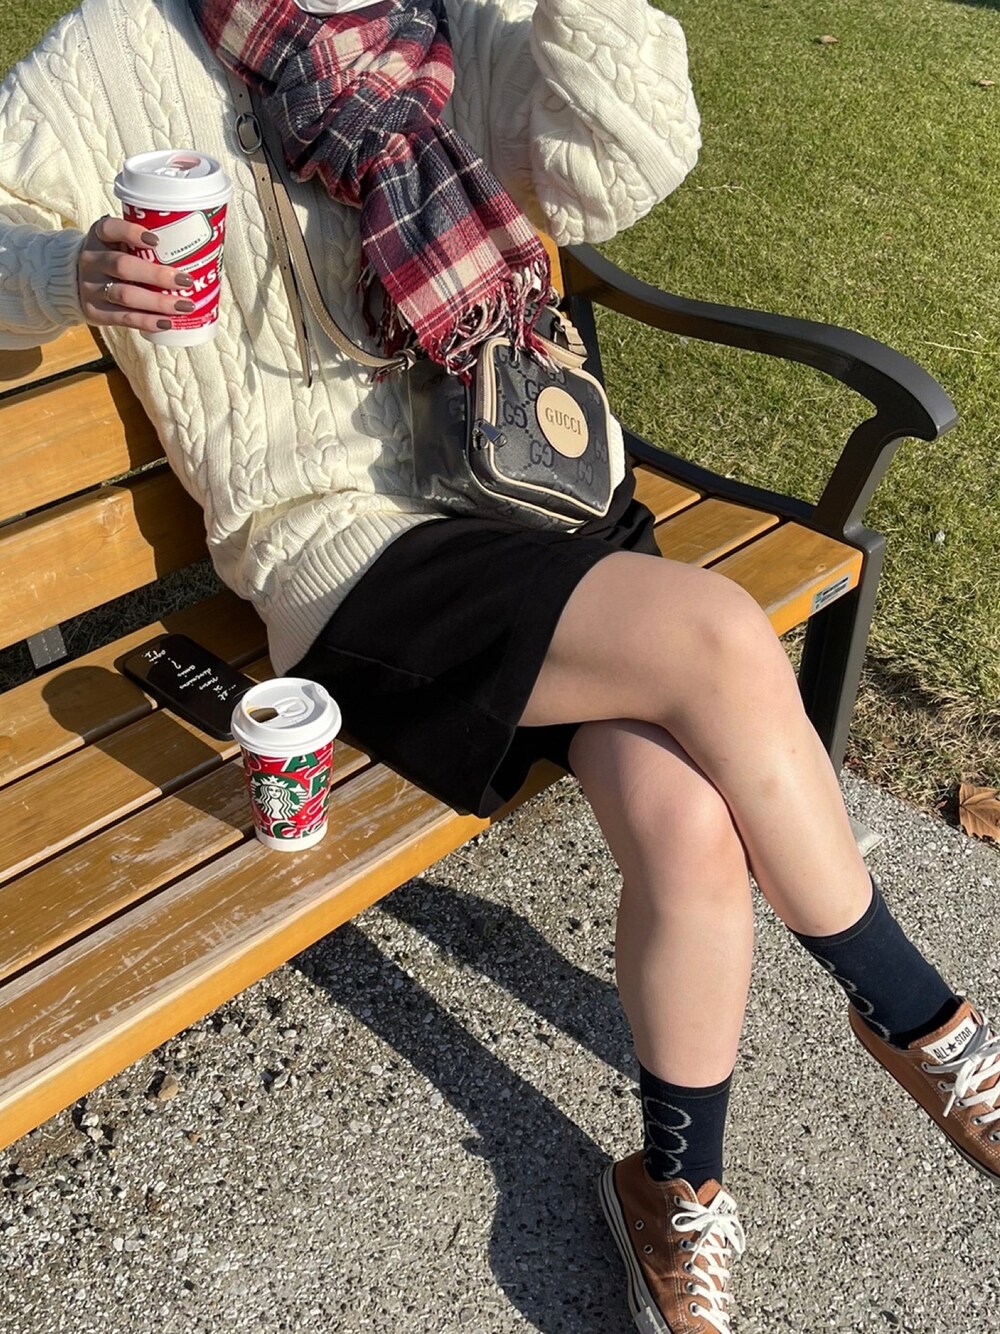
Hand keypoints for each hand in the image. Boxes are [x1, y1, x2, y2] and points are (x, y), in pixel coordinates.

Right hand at [77, 214, 195, 332]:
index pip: (110, 229)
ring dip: (158, 303)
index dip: (132, 233)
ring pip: (125, 296)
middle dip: (157, 275)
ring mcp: (91, 287)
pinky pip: (123, 318)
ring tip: (185, 306)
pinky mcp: (95, 311)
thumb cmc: (112, 258)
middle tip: (186, 281)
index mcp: (99, 237)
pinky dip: (147, 321)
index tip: (156, 241)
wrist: (74, 281)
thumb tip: (197, 249)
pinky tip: (167, 322)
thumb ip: (142, 244)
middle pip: (123, 267)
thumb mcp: (117, 243)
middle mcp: (91, 260)